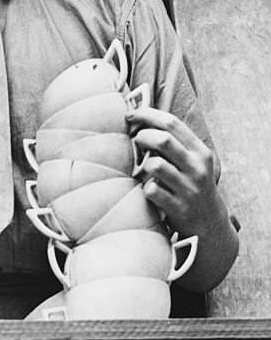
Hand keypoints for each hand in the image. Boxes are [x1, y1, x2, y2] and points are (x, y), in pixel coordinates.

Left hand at [127, 107, 227, 236]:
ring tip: (144, 169)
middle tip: (134, 141)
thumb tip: (140, 118)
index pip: (172, 123)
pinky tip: (149, 189)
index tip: (130, 114)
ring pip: (154, 165)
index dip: (146, 115)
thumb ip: (174, 142)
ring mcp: (189, 188)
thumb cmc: (192, 185)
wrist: (209, 224)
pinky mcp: (178, 207)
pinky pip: (151, 190)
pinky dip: (144, 188)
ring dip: (142, 165)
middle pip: (162, 139)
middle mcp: (197, 168)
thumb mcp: (193, 162)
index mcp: (200, 152)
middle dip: (141, 136)